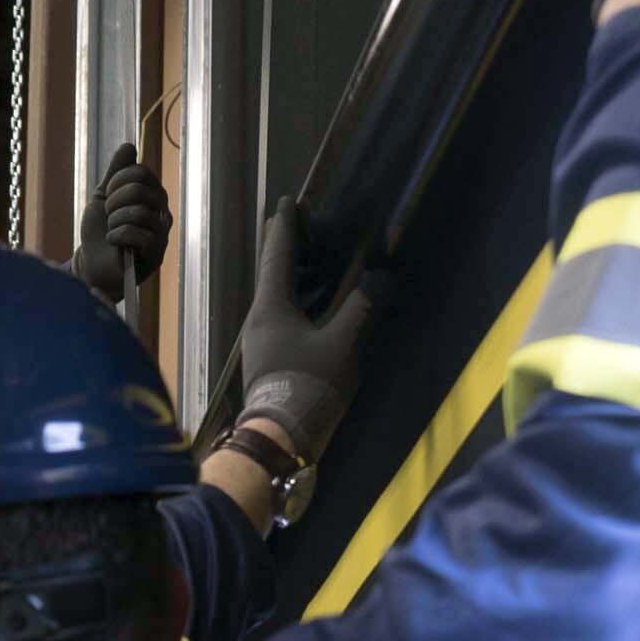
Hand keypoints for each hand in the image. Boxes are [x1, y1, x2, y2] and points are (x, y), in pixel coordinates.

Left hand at [73, 141, 174, 300]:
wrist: (92, 264)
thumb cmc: (100, 232)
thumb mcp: (103, 196)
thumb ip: (116, 172)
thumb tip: (129, 145)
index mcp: (152, 196)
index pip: (141, 172)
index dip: (117, 180)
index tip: (108, 195)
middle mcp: (162, 212)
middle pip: (139, 189)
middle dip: (114, 202)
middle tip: (109, 216)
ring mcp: (161, 233)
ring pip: (138, 211)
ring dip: (114, 221)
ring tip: (112, 231)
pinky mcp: (155, 254)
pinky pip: (137, 234)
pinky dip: (117, 236)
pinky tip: (114, 243)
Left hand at [233, 200, 370, 463]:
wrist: (280, 438)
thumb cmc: (308, 386)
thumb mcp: (342, 344)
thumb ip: (361, 307)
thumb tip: (380, 279)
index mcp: (271, 306)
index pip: (278, 255)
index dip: (286, 227)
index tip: (290, 202)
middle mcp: (260, 318)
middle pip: (275, 273)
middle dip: (292, 249)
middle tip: (311, 229)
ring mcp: (262, 340)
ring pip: (279, 297)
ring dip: (299, 277)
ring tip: (322, 264)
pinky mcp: (270, 359)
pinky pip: (285, 316)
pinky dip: (302, 301)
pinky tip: (320, 306)